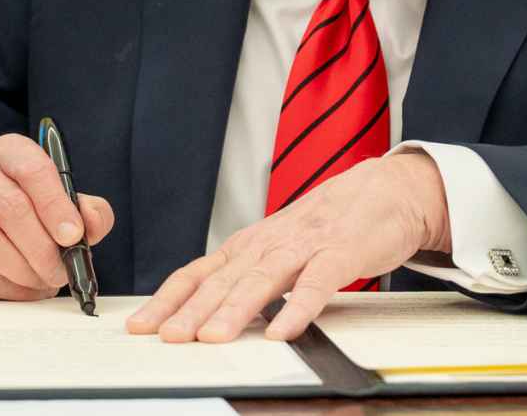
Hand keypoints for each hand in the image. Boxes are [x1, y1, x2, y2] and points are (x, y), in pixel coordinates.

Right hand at [0, 133, 115, 299]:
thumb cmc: (30, 206)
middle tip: (63, 270)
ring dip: (25, 271)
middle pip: (10, 208)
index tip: (73, 236)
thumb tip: (91, 223)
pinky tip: (25, 287)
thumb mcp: (61, 197)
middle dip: (43, 247)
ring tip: (45, 280)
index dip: (56, 205)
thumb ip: (87, 209)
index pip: (32, 171)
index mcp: (9, 153)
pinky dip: (9, 288)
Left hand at [126, 153, 448, 342]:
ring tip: (213, 338)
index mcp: (249, 244)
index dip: (167, 299)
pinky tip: (282, 331)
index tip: (141, 325)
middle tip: (168, 337)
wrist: (384, 189)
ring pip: (263, 279)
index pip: (198, 272)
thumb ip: (246, 277)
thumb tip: (204, 315)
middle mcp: (269, 243)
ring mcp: (305, 246)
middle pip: (223, 279)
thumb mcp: (277, 247)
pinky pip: (317, 284)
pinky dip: (298, 308)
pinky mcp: (341, 253)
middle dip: (192, 310)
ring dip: (235, 309)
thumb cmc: (328, 223)